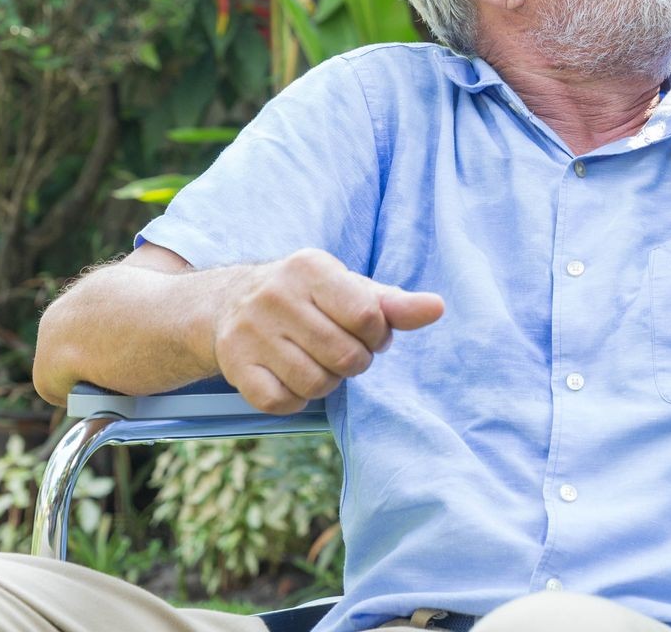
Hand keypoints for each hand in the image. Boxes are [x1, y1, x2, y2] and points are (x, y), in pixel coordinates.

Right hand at [211, 248, 444, 413]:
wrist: (232, 301)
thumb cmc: (312, 298)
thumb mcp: (352, 290)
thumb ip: (395, 304)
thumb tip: (438, 308)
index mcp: (311, 268)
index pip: (368, 316)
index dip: (378, 335)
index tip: (370, 334)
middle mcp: (276, 296)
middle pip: (345, 356)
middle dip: (356, 361)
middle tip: (344, 350)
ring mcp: (250, 331)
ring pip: (316, 384)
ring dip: (328, 382)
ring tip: (319, 362)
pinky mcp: (234, 364)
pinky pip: (281, 402)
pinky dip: (296, 400)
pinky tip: (291, 377)